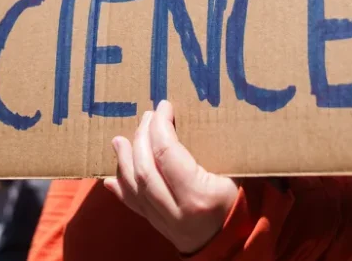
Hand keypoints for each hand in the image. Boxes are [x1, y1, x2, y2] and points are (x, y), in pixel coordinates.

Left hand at [104, 101, 238, 254]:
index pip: (168, 154)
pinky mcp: (159, 227)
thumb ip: (220, 150)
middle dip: (142, 138)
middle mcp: (176, 211)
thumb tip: (203, 116)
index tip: (163, 107)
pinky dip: (121, 190)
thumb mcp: (238, 176)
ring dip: (124, 161)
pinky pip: (134, 206)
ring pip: (135, 189)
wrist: (236, 245)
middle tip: (146, 117)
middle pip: (146, 169)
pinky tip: (109, 179)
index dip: (161, 126)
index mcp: (199, 196)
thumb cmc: (242, 204)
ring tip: (119, 141)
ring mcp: (164, 222)